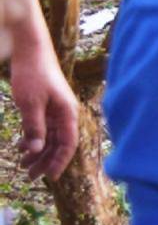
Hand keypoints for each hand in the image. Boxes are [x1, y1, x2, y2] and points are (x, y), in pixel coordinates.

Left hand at [8, 34, 75, 180]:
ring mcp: (55, 109)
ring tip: (23, 165)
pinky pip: (42, 127)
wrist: (30, 48)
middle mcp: (65, 113)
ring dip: (37, 152)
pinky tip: (22, 147)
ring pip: (49, 137)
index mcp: (68, 113)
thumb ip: (34, 127)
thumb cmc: (32, 73)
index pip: (68, 144)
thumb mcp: (30, 103)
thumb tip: (37, 150)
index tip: (49, 177)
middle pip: (58, 143)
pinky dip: (33, 138)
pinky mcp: (46, 104)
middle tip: (30, 176)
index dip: (59, 161)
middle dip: (45, 161)